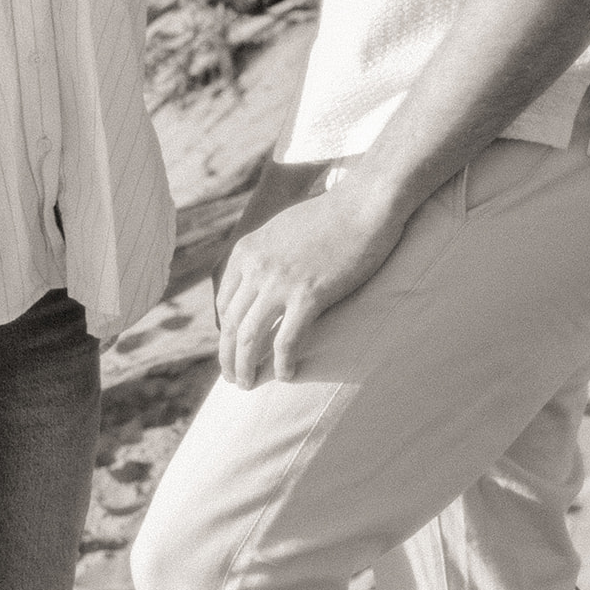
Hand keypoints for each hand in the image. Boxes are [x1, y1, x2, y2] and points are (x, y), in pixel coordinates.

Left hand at [216, 183, 406, 388]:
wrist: (365, 204)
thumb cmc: (332, 216)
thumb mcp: (282, 229)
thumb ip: (265, 255)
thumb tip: (262, 280)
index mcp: (246, 252)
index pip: (224, 302)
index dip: (225, 331)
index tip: (232, 349)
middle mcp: (256, 268)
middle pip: (231, 324)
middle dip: (228, 356)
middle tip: (231, 378)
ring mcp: (280, 282)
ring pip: (250, 337)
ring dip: (245, 366)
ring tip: (248, 384)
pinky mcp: (309, 295)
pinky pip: (287, 340)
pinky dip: (283, 363)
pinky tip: (287, 376)